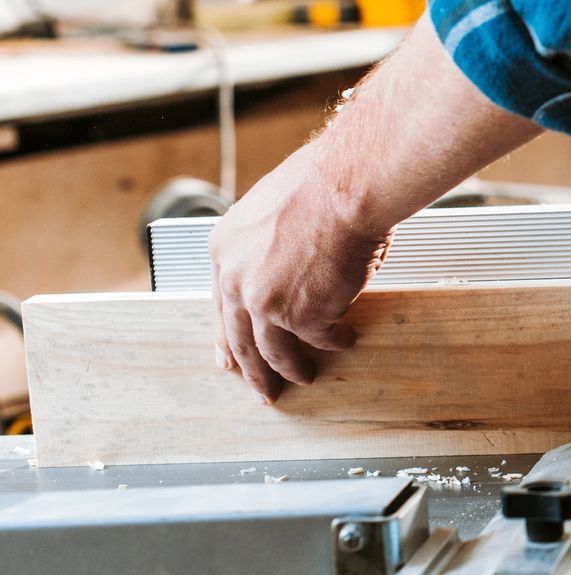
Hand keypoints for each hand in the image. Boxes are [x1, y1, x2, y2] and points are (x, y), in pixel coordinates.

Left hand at [209, 141, 385, 401]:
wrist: (345, 186)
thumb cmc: (320, 184)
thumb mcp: (270, 210)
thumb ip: (267, 245)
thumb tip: (284, 266)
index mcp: (224, 250)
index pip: (220, 304)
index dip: (227, 335)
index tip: (229, 358)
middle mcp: (236, 281)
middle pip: (240, 337)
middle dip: (252, 370)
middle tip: (262, 389)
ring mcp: (266, 303)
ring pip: (274, 350)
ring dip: (292, 368)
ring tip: (305, 377)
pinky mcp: (302, 316)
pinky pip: (321, 338)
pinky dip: (336, 341)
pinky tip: (346, 339)